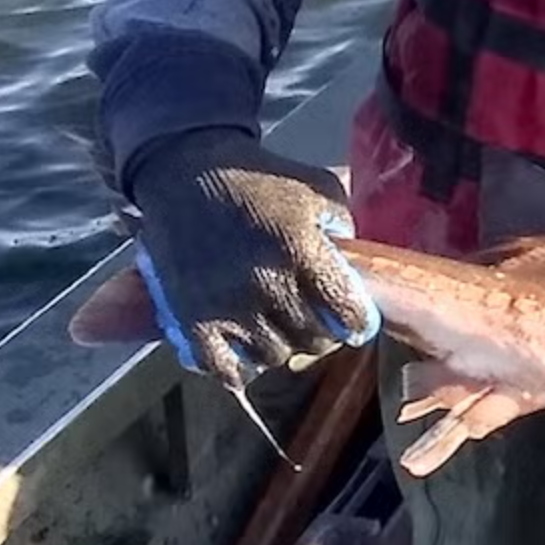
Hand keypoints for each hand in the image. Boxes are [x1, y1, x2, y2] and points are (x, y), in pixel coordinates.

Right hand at [124, 127, 379, 385]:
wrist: (185, 175)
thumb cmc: (258, 180)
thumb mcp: (316, 188)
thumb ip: (344, 224)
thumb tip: (357, 264)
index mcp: (299, 248)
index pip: (346, 311)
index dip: (359, 323)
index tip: (358, 322)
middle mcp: (264, 283)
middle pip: (312, 339)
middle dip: (323, 334)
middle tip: (319, 323)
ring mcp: (225, 306)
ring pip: (273, 356)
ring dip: (284, 347)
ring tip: (283, 330)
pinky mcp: (191, 320)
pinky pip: (224, 368)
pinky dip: (240, 368)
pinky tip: (247, 352)